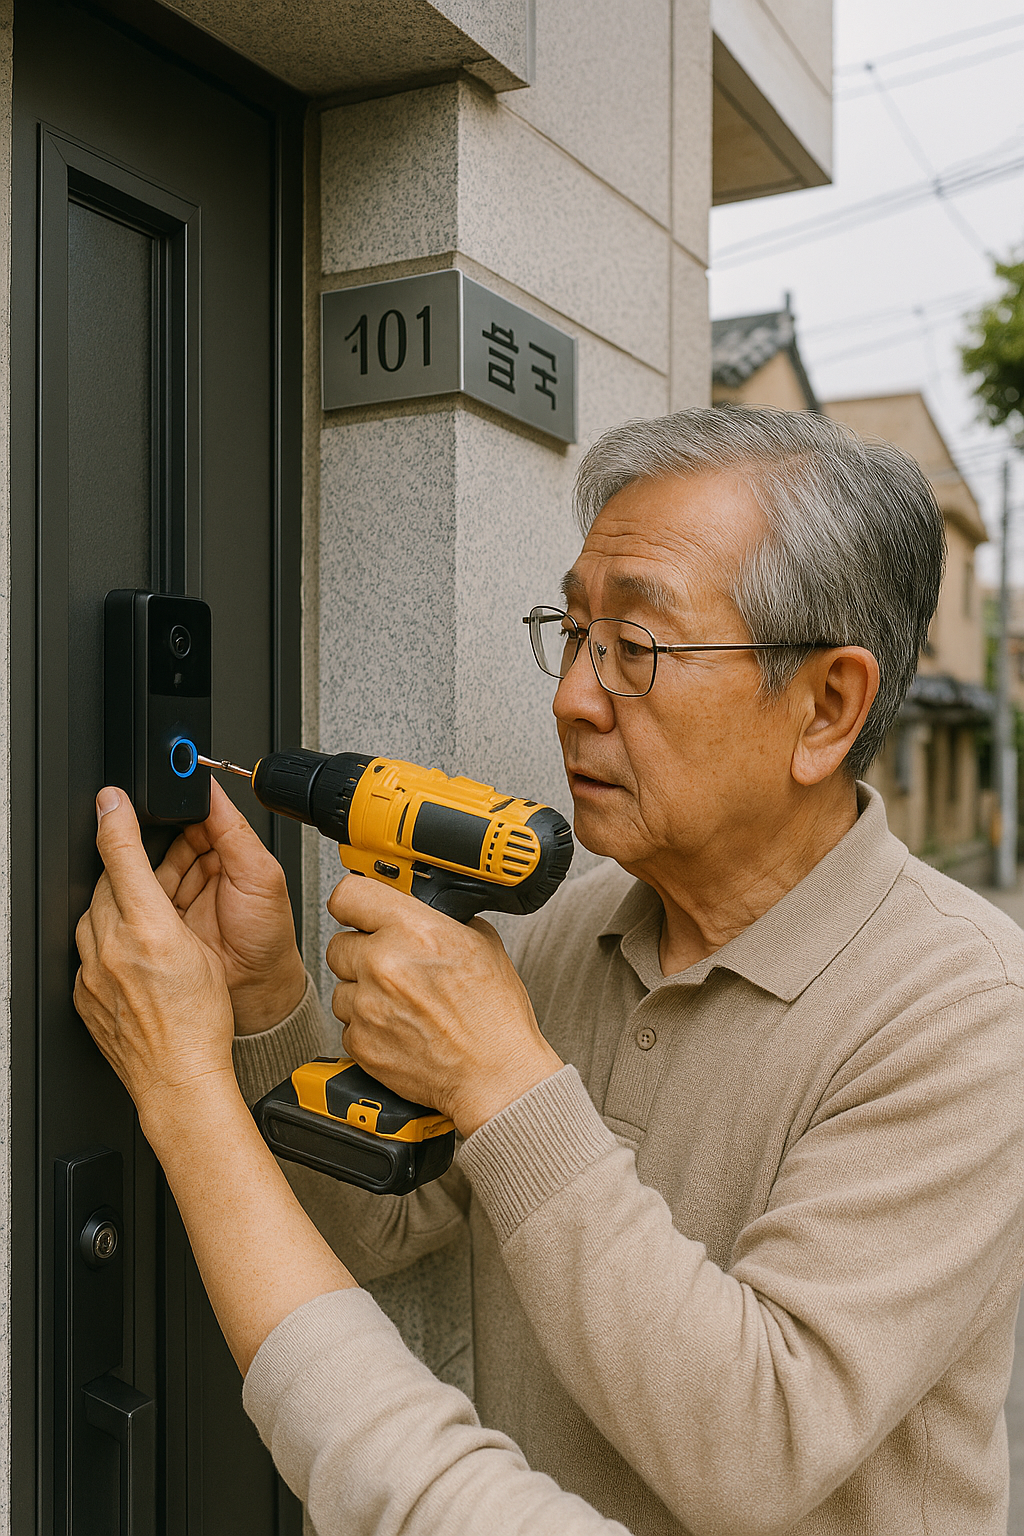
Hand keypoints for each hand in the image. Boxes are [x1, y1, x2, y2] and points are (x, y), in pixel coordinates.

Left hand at [74, 788, 237, 1136]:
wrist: (179, 1079)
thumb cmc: (198, 1023)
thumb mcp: (198, 946)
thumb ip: (169, 895)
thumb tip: (147, 862)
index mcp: (144, 932)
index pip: (120, 859)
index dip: (117, 822)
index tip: (112, 799)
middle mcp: (109, 951)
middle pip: (106, 888)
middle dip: (124, 870)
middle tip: (150, 866)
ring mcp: (91, 975)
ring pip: (95, 918)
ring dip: (114, 906)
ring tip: (143, 917)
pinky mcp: (84, 996)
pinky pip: (89, 954)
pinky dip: (106, 944)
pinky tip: (130, 954)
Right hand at [155, 778, 305, 1033]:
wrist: (254, 993)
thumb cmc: (268, 939)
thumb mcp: (260, 876)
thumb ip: (235, 832)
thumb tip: (212, 789)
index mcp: (229, 852)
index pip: (198, 815)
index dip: (179, 804)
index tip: (161, 795)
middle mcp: (201, 870)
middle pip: (166, 836)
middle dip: (152, 830)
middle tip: (140, 823)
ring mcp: (177, 894)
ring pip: (146, 863)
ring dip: (138, 858)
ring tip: (134, 855)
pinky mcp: (157, 918)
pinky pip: (136, 894)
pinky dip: (130, 887)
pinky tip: (129, 884)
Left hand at [325, 876, 562, 1137]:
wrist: (496, 1074)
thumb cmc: (495, 1017)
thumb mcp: (481, 944)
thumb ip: (440, 920)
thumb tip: (419, 908)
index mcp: (413, 931)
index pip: (348, 895)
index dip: (354, 903)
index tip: (360, 911)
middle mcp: (383, 964)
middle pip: (338, 943)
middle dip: (361, 952)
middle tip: (390, 965)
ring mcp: (367, 1006)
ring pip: (341, 986)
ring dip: (362, 991)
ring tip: (401, 1003)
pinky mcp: (360, 1042)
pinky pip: (348, 1023)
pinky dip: (367, 1025)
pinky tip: (400, 1027)